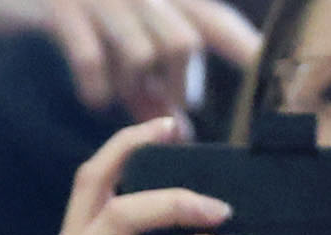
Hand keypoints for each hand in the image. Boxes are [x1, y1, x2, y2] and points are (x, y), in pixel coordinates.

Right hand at [0, 0, 260, 116]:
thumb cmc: (74, 17)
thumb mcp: (117, 41)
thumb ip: (146, 77)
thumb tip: (176, 126)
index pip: (215, 22)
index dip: (244, 49)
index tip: (268, 79)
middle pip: (181, 42)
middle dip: (178, 88)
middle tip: (168, 121)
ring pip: (139, 50)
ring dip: (136, 90)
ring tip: (127, 107)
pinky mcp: (62, 9)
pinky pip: (90, 53)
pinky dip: (96, 84)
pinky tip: (94, 99)